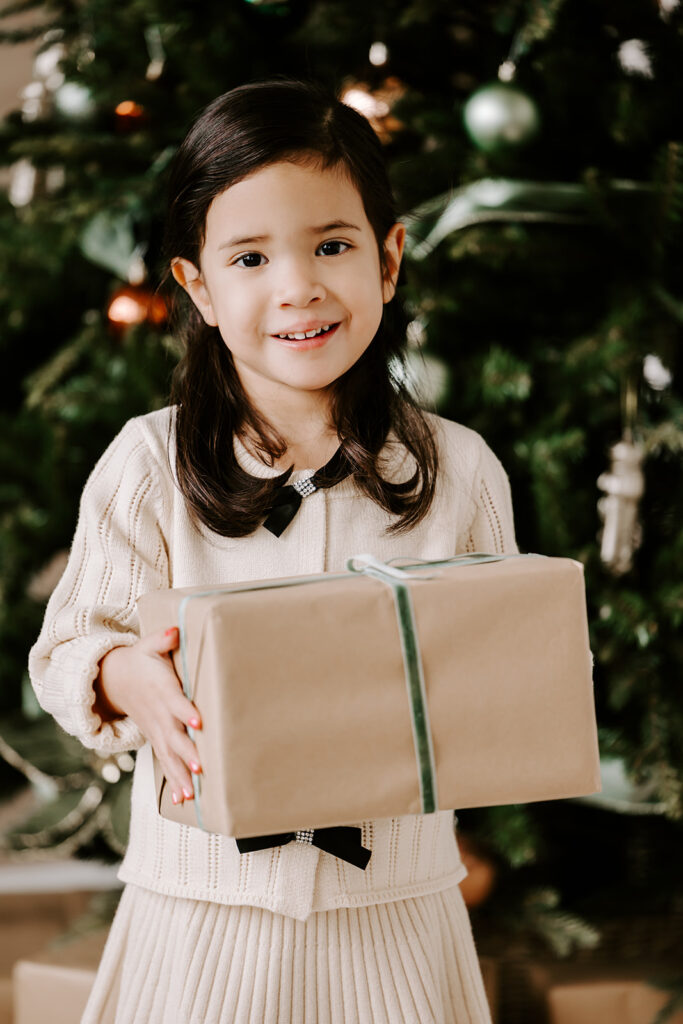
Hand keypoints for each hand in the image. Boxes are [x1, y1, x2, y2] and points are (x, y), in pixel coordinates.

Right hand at [94, 627, 201, 804]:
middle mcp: (159, 715)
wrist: (115, 679)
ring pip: (169, 756)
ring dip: (181, 774)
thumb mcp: (148, 645)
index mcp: (162, 691)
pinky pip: (165, 762)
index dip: (186, 712)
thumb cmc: (141, 660)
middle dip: (187, 753)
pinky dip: (174, 780)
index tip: (198, 722)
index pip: (175, 702)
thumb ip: (162, 640)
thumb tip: (174, 632)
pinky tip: (185, 799)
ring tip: (193, 793)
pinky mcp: (156, 739)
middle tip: (201, 767)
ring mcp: (156, 730)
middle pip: (174, 736)